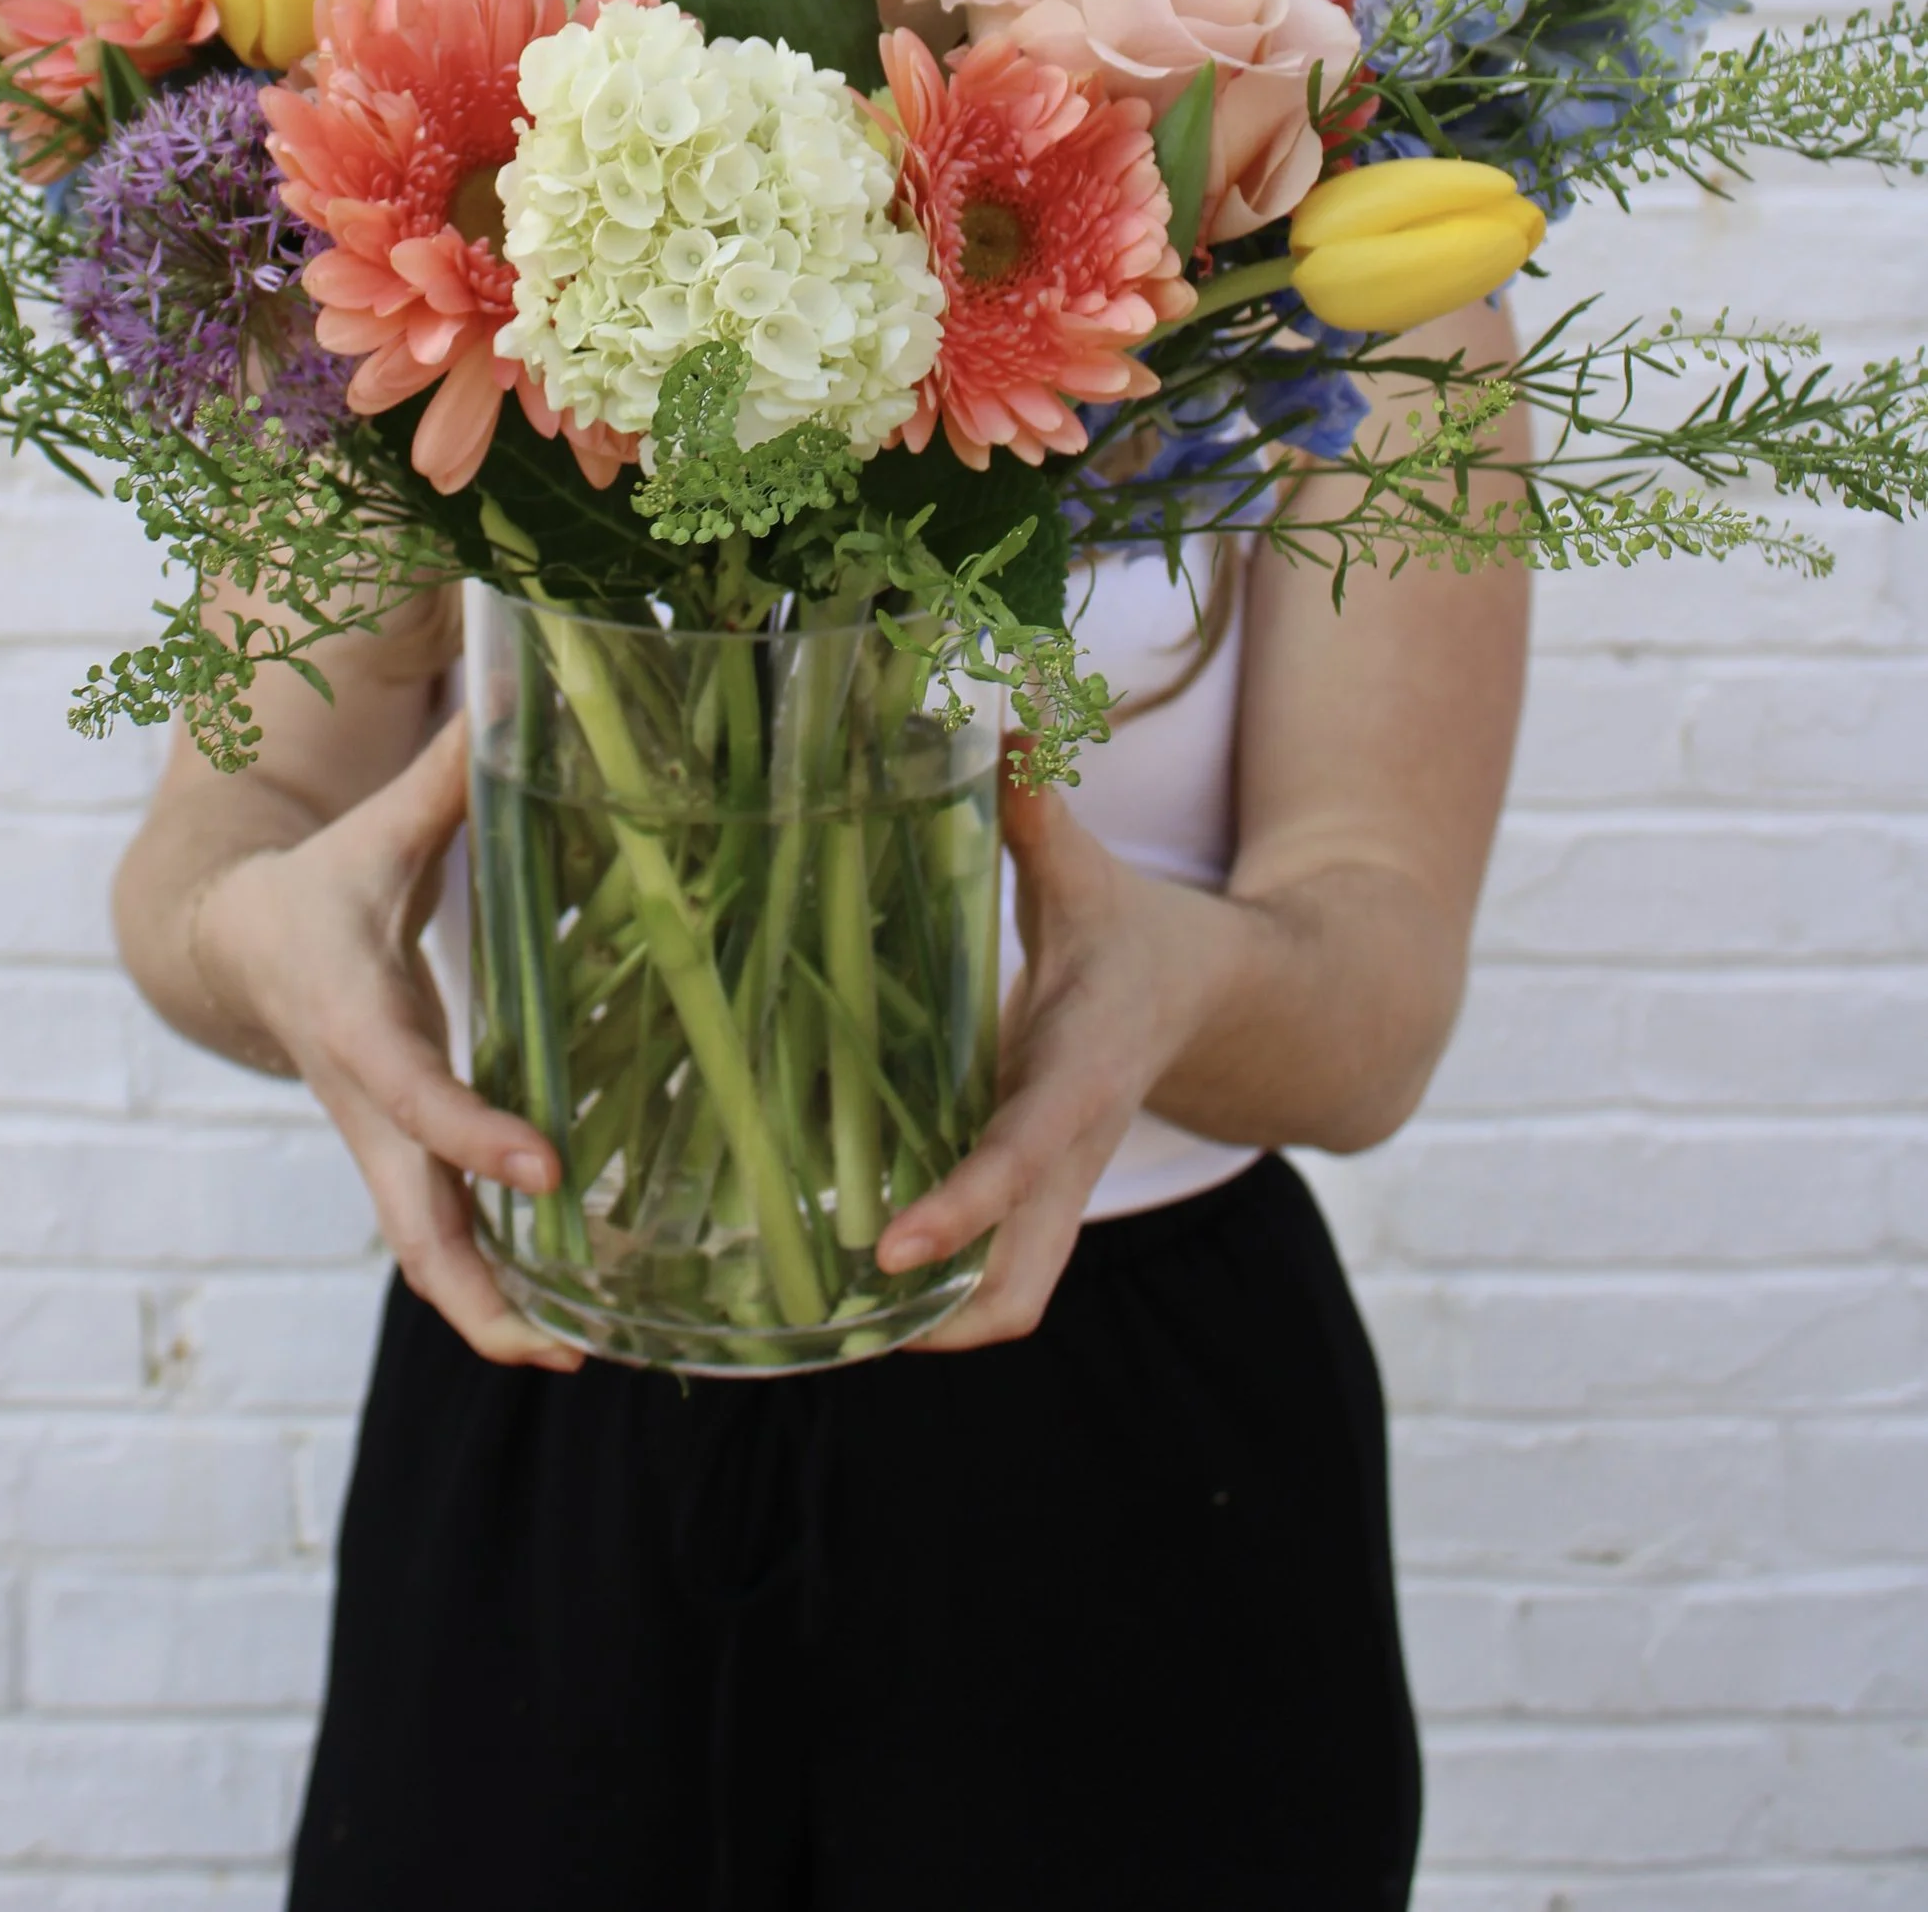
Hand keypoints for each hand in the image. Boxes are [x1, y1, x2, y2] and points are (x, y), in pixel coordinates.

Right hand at [193, 710, 582, 1373]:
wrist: (230, 943)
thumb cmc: (323, 883)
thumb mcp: (383, 825)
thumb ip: (457, 770)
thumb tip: (524, 688)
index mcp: (357, 1021)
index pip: (413, 1094)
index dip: (474, 1136)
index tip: (548, 1170)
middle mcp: (363, 1101)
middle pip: (407, 1223)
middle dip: (476, 1291)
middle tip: (562, 1341)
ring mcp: (375, 1142)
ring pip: (421, 1253)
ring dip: (488, 1312)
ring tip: (581, 1350)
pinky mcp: (393, 1157)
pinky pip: (436, 1237)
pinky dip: (490, 1285)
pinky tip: (566, 1312)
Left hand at [876, 762, 1192, 1351]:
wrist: (1224, 999)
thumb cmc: (1132, 932)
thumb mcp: (1086, 870)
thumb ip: (1038, 804)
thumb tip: (1009, 715)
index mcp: (1082, 1072)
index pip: (1023, 1156)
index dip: (962, 1207)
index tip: (891, 1249)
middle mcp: (1071, 1151)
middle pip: (1024, 1284)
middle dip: (941, 1320)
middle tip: (833, 1317)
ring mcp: (1059, 1189)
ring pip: (1010, 1299)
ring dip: (932, 1324)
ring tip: (815, 1313)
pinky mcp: (1038, 1200)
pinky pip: (993, 1273)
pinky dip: (934, 1297)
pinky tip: (842, 1280)